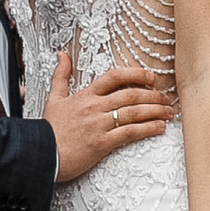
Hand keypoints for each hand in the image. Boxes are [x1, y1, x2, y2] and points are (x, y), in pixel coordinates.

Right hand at [46, 53, 173, 185]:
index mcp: (85, 95)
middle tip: (166, 98)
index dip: (135, 74)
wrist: (41, 155)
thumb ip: (61, 76)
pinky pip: (130, 133)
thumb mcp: (53, 99)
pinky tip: (159, 128)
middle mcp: (94, 107)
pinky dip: (148, 129)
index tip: (151, 77)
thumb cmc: (48, 130)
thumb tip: (62, 55)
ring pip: (134, 113)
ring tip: (168, 112)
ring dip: (155, 111)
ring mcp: (99, 125)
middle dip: (153, 96)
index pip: (114, 77)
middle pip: (131, 95)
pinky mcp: (102, 143)